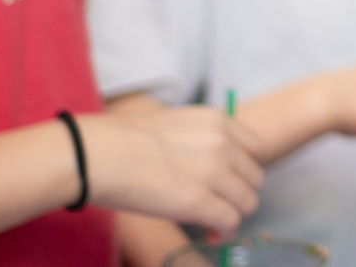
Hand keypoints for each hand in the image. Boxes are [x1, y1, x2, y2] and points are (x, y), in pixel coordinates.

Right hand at [79, 105, 262, 233]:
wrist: (99, 154)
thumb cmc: (124, 141)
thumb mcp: (176, 125)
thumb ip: (203, 140)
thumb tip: (213, 167)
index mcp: (217, 120)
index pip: (256, 149)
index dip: (243, 170)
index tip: (228, 183)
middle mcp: (222, 144)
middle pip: (255, 178)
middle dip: (238, 195)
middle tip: (218, 206)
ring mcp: (213, 173)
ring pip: (247, 202)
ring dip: (232, 215)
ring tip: (213, 222)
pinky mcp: (198, 202)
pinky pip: (230, 222)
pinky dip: (223, 231)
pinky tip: (211, 234)